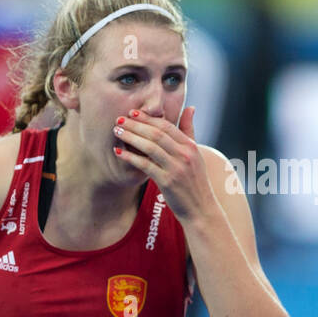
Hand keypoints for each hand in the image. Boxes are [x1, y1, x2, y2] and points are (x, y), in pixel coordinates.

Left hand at [112, 107, 215, 221]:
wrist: (200, 208)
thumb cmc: (195, 181)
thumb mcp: (196, 154)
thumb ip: (190, 131)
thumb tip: (190, 108)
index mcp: (191, 146)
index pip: (167, 126)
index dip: (148, 118)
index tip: (132, 113)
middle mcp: (185, 155)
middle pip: (156, 134)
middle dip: (136, 125)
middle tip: (119, 120)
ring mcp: (176, 168)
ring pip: (150, 147)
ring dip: (130, 137)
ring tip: (117, 132)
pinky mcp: (167, 182)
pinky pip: (145, 165)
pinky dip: (130, 157)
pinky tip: (118, 152)